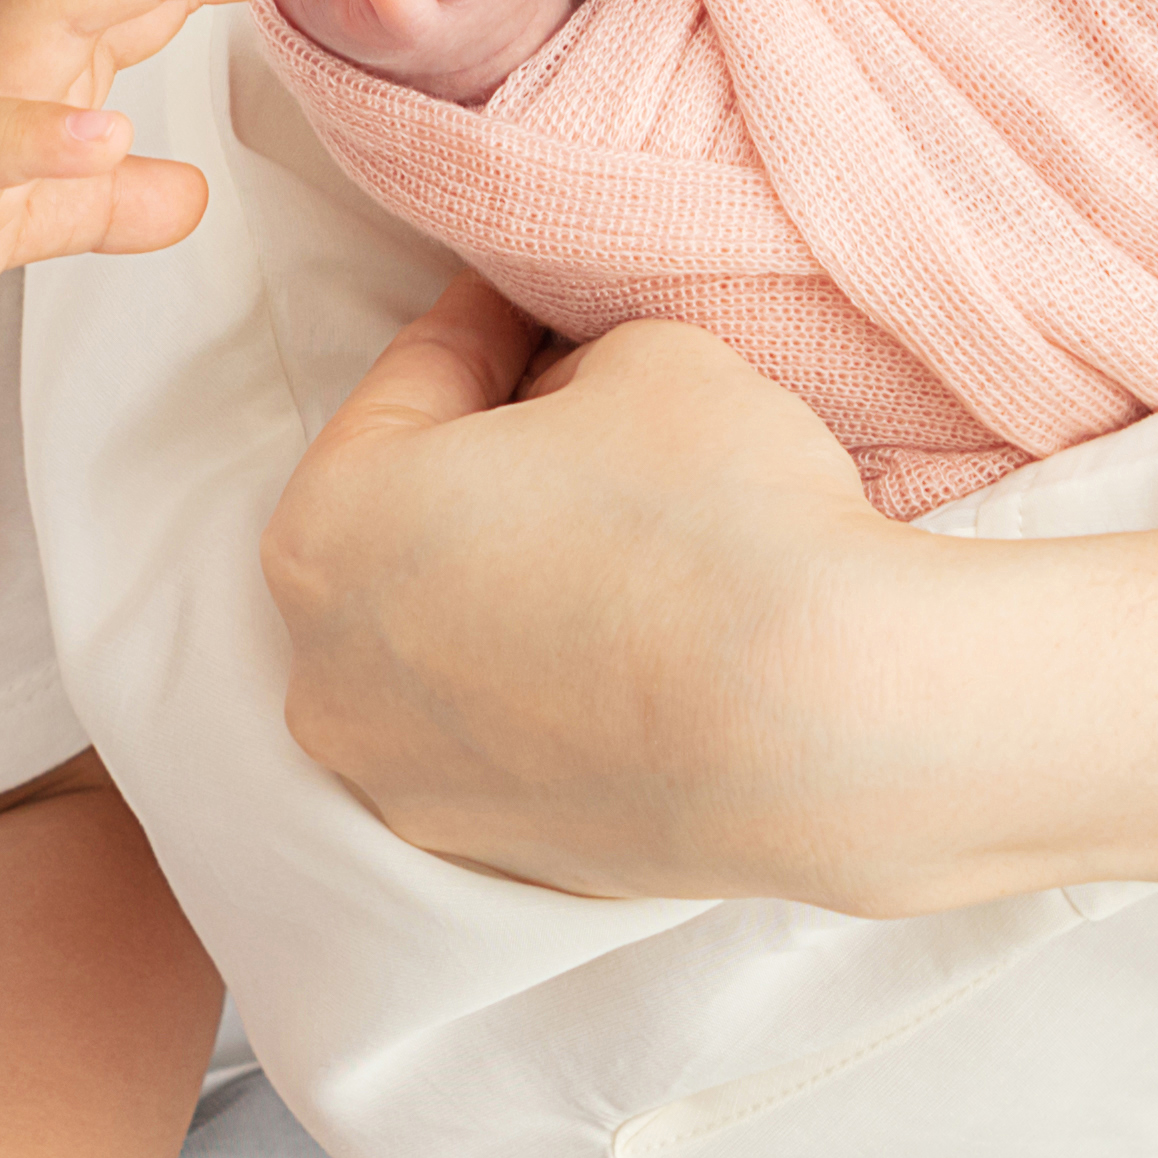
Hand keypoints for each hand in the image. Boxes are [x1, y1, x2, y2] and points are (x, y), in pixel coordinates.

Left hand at [263, 276, 930, 904]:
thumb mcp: (641, 356)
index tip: (531, 302)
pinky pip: (505, 732)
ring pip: (445, 641)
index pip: (411, 383)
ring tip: (613, 533)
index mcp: (328, 528)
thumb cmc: (716, 521)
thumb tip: (562, 407)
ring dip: (508, 579)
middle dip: (482, 460)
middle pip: (405, 524)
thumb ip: (566, 367)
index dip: (489, 326)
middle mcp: (330, 675)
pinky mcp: (497, 855)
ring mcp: (407, 783)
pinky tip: (634, 640)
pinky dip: (548, 681)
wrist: (829, 728)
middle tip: (576, 411)